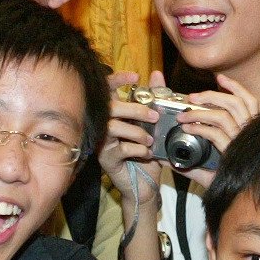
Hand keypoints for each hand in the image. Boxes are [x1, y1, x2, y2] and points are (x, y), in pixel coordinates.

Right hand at [99, 68, 168, 208]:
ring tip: (151, 140)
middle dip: (134, 109)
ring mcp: (103, 142)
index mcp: (114, 114)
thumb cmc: (147, 152)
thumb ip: (155, 99)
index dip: (117, 79)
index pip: (108, 90)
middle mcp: (104, 125)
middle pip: (110, 107)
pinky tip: (147, 154)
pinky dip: (137, 150)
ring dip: (136, 132)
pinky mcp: (106, 159)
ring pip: (112, 127)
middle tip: (154, 116)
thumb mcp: (154, 125)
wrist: (145, 185)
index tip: (135, 76)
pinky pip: (120, 149)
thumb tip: (157, 74)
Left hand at [159, 77, 259, 190]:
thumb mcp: (205, 170)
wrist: (229, 202)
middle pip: (236, 103)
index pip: (249, 101)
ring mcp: (241, 142)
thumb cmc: (222, 184)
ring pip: (225, 115)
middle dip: (212, 95)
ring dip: (201, 111)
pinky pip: (216, 133)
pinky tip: (188, 128)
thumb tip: (167, 158)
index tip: (220, 78)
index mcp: (248, 131)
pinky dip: (200, 127)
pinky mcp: (233, 152)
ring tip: (183, 115)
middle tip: (192, 97)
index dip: (236, 87)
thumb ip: (189, 162)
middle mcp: (248, 134)